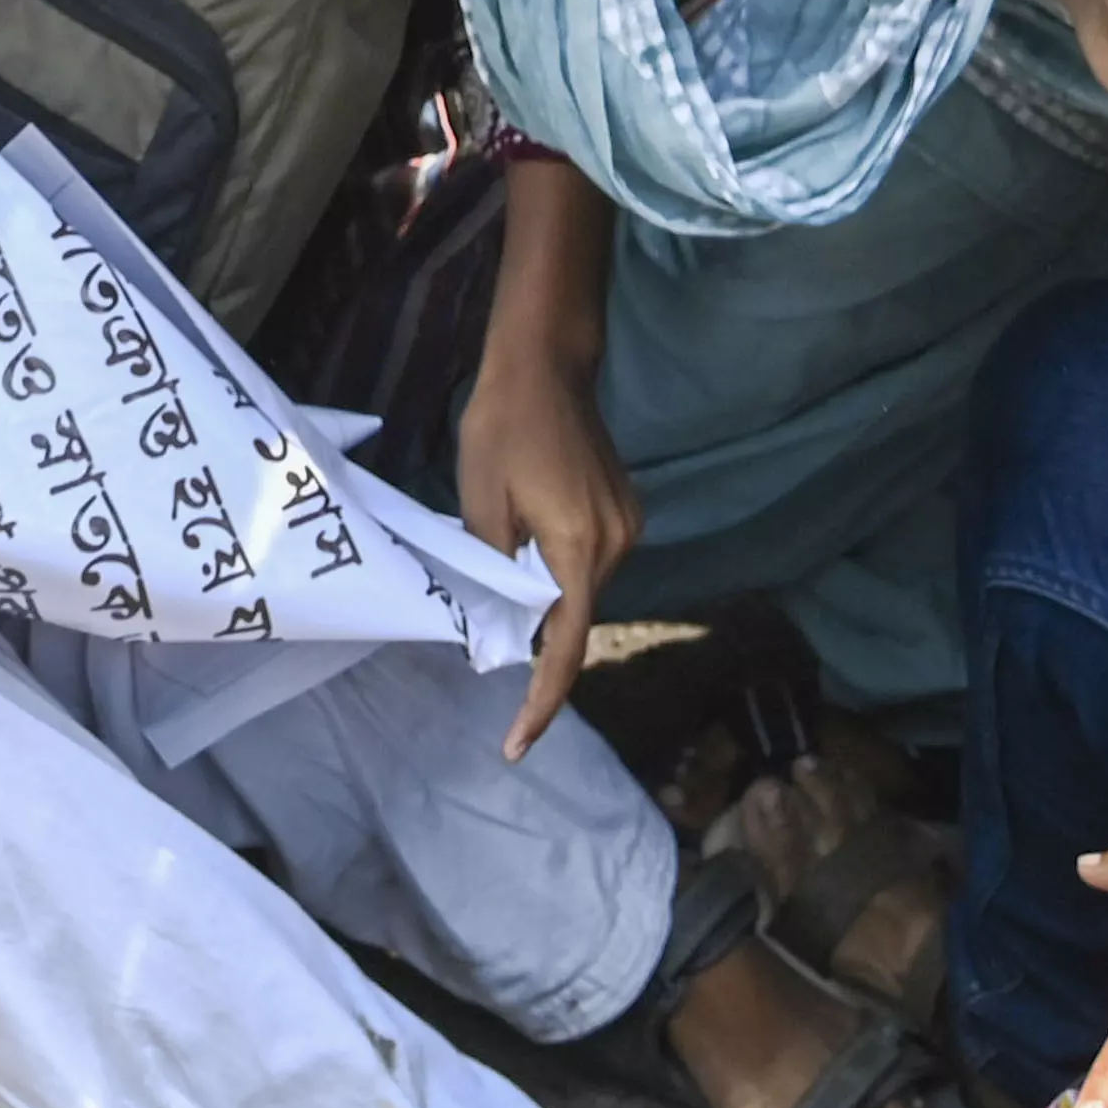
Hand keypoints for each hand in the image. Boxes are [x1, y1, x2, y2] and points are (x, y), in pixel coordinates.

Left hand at [453, 327, 640, 756]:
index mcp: (577, 544)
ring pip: (583, 592)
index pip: (566, 646)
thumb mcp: (480, 503)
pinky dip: (562, 577)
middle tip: (489, 657)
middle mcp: (615, 543)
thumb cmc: (503, 426)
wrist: (546, 363)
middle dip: (538, 646)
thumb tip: (500, 629)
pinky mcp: (626, 512)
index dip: (542, 701)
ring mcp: (627, 526)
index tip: (515, 744)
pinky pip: (590, 565)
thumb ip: (493, 572)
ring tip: (502, 594)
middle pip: (576, 619)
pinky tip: (528, 558)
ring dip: (548, 604)